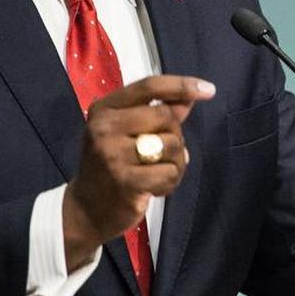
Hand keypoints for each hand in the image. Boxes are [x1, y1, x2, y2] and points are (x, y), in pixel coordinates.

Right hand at [62, 75, 215, 269]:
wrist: (84, 210)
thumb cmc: (112, 166)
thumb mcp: (127, 133)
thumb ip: (158, 112)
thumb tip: (190, 96)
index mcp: (104, 109)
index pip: (149, 86)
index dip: (182, 85)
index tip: (209, 89)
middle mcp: (104, 127)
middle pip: (166, 116)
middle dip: (176, 135)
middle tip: (162, 154)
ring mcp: (113, 155)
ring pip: (173, 145)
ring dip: (176, 161)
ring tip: (157, 173)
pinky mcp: (125, 181)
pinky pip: (170, 172)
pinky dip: (171, 182)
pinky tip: (155, 188)